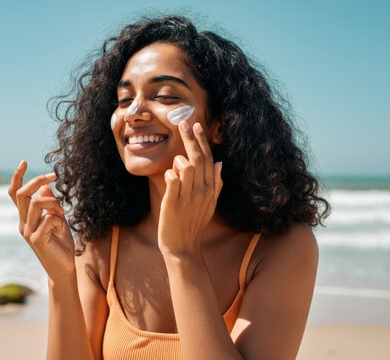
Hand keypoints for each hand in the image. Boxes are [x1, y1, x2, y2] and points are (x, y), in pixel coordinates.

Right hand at [8, 160, 75, 281]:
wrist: (64, 269)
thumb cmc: (61, 245)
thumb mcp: (58, 220)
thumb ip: (50, 205)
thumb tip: (45, 187)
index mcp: (26, 218)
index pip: (15, 194)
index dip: (18, 177)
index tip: (24, 161)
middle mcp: (23, 223)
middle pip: (23, 194)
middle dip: (37, 180)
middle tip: (54, 176)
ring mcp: (28, 232)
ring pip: (35, 204)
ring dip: (52, 203)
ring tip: (62, 213)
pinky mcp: (36, 240)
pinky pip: (47, 220)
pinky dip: (57, 219)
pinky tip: (61, 228)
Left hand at [158, 121, 222, 257]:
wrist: (184, 247)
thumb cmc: (194, 224)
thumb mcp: (210, 204)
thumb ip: (216, 183)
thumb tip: (219, 163)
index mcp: (210, 189)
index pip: (208, 158)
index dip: (201, 141)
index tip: (195, 126)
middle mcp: (201, 191)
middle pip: (197, 158)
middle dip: (190, 139)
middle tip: (183, 123)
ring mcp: (187, 197)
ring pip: (186, 167)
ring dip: (179, 160)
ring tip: (176, 166)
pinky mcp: (173, 204)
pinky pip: (172, 182)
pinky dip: (171, 174)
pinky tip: (170, 176)